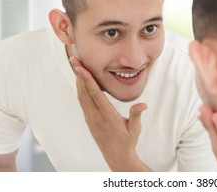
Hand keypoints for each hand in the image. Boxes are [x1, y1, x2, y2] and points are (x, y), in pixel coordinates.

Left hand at [69, 56, 150, 170]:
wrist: (117, 157)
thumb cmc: (128, 141)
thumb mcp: (135, 128)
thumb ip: (136, 115)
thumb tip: (143, 105)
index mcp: (107, 116)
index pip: (95, 93)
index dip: (87, 79)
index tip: (80, 67)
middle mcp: (96, 116)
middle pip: (84, 91)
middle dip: (79, 74)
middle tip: (73, 59)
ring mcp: (91, 118)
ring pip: (81, 96)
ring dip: (78, 80)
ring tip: (76, 66)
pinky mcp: (89, 120)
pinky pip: (83, 102)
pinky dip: (80, 90)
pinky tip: (81, 83)